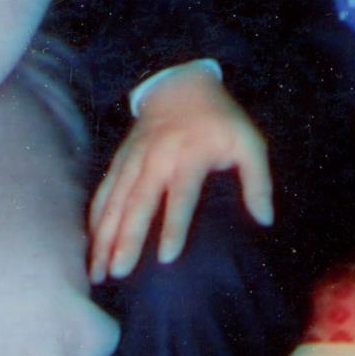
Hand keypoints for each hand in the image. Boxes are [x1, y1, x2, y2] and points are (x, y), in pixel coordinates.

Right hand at [88, 68, 273, 279]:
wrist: (179, 82)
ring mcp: (133, 160)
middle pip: (138, 203)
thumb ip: (258, 181)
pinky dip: (94, 220)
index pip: (180, 196)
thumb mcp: (249, 142)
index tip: (166, 258)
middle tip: (118, 272)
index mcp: (190, 155)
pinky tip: (89, 245)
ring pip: (114, 202)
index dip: (173, 227)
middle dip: (126, 239)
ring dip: (104, 236)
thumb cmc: (220, 119)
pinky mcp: (119, 161)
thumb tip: (265, 219)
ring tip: (97, 270)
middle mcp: (156, 160)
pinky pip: (103, 193)